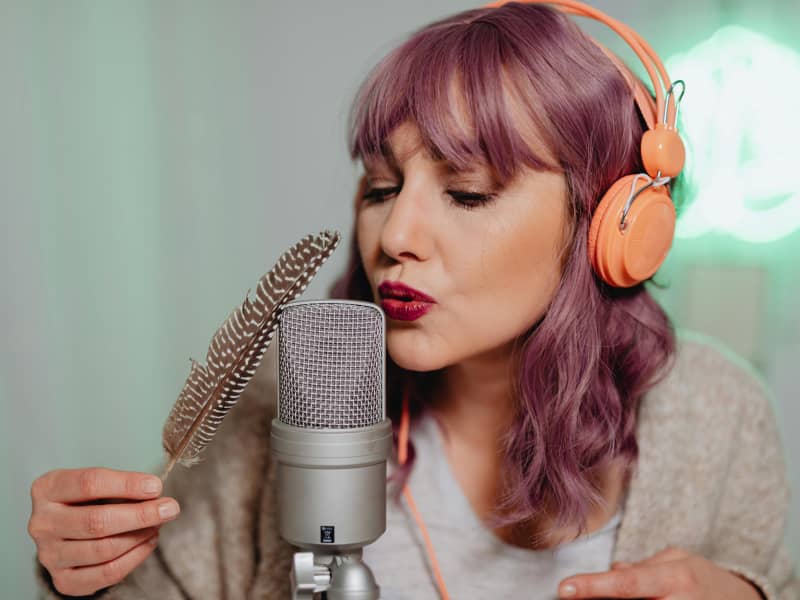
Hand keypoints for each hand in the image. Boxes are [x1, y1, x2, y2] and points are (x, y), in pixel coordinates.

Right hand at [28, 467, 180, 595]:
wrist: (66, 531)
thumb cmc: (88, 500)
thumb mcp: (98, 483)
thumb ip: (122, 486)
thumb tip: (155, 494)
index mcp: (48, 489)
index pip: (89, 483)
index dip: (127, 485)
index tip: (156, 486)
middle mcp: (42, 523)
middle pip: (96, 521)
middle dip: (140, 514)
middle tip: (170, 508)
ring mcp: (49, 554)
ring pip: (103, 549)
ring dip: (140, 536)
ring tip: (159, 524)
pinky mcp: (63, 579)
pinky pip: (106, 573)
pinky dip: (135, 557)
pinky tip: (149, 542)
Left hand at [558, 547, 762, 598]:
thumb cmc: (706, 578)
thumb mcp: (677, 560)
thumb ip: (643, 566)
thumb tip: (614, 569)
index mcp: (675, 578)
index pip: (626, 583)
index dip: (594, 587)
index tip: (564, 588)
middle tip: (580, 593)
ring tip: (613, 593)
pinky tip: (634, 599)